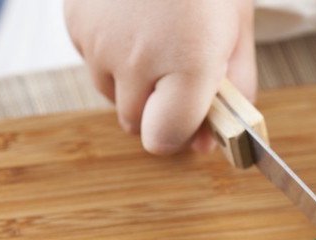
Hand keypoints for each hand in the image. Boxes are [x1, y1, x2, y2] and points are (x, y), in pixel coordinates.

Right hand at [64, 0, 255, 153]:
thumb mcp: (239, 32)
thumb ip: (233, 91)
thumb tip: (212, 141)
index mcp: (188, 65)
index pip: (162, 139)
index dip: (178, 135)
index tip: (192, 121)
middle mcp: (137, 60)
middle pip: (135, 123)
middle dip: (159, 110)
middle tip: (180, 75)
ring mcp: (99, 41)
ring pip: (110, 94)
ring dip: (132, 84)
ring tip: (157, 41)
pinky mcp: (76, 23)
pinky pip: (92, 62)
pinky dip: (111, 55)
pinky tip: (133, 22)